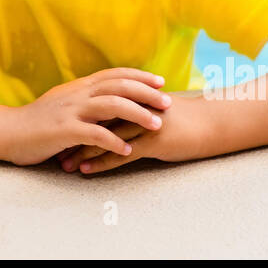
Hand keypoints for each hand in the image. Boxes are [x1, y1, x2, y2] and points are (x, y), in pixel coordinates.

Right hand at [2, 68, 171, 166]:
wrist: (8, 132)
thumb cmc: (38, 121)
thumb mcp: (64, 103)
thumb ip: (85, 99)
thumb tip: (109, 98)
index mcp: (79, 87)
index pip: (115, 74)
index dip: (139, 76)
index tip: (160, 81)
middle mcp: (78, 94)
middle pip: (119, 86)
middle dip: (146, 93)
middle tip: (167, 102)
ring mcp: (71, 111)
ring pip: (112, 106)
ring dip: (137, 115)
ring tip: (156, 125)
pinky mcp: (64, 131)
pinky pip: (95, 134)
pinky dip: (114, 141)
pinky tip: (127, 150)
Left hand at [58, 92, 211, 174]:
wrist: (214, 123)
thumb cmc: (186, 117)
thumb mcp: (157, 107)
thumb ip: (136, 107)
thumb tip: (118, 112)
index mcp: (133, 97)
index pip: (97, 107)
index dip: (77, 118)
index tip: (58, 129)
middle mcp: (135, 108)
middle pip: (95, 121)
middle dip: (73, 135)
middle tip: (52, 147)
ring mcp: (143, 124)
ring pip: (104, 138)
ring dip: (82, 152)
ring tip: (64, 164)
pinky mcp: (153, 141)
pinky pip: (122, 154)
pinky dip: (102, 162)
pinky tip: (87, 170)